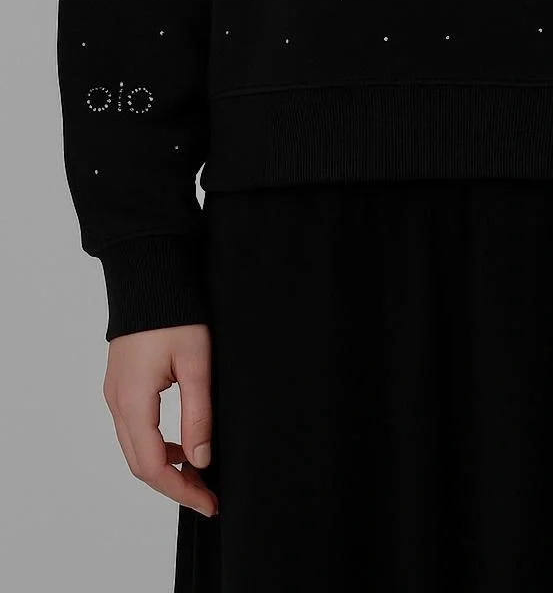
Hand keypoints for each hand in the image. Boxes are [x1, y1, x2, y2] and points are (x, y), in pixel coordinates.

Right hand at [102, 324, 217, 517]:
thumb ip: (198, 414)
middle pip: (140, 464)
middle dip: (174, 485)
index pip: (153, 466)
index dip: (181, 491)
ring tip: (200, 473)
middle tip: (207, 496)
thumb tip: (200, 460)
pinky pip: (135, 429)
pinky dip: (158, 445)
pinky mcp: (121, 385)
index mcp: (133, 402)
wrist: (150, 276)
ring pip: (136, 448)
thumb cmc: (175, 314)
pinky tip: (183, 443)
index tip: (208, 503)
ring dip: (166, 466)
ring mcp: (115, 394)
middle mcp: (117, 403)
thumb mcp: (196, 363)